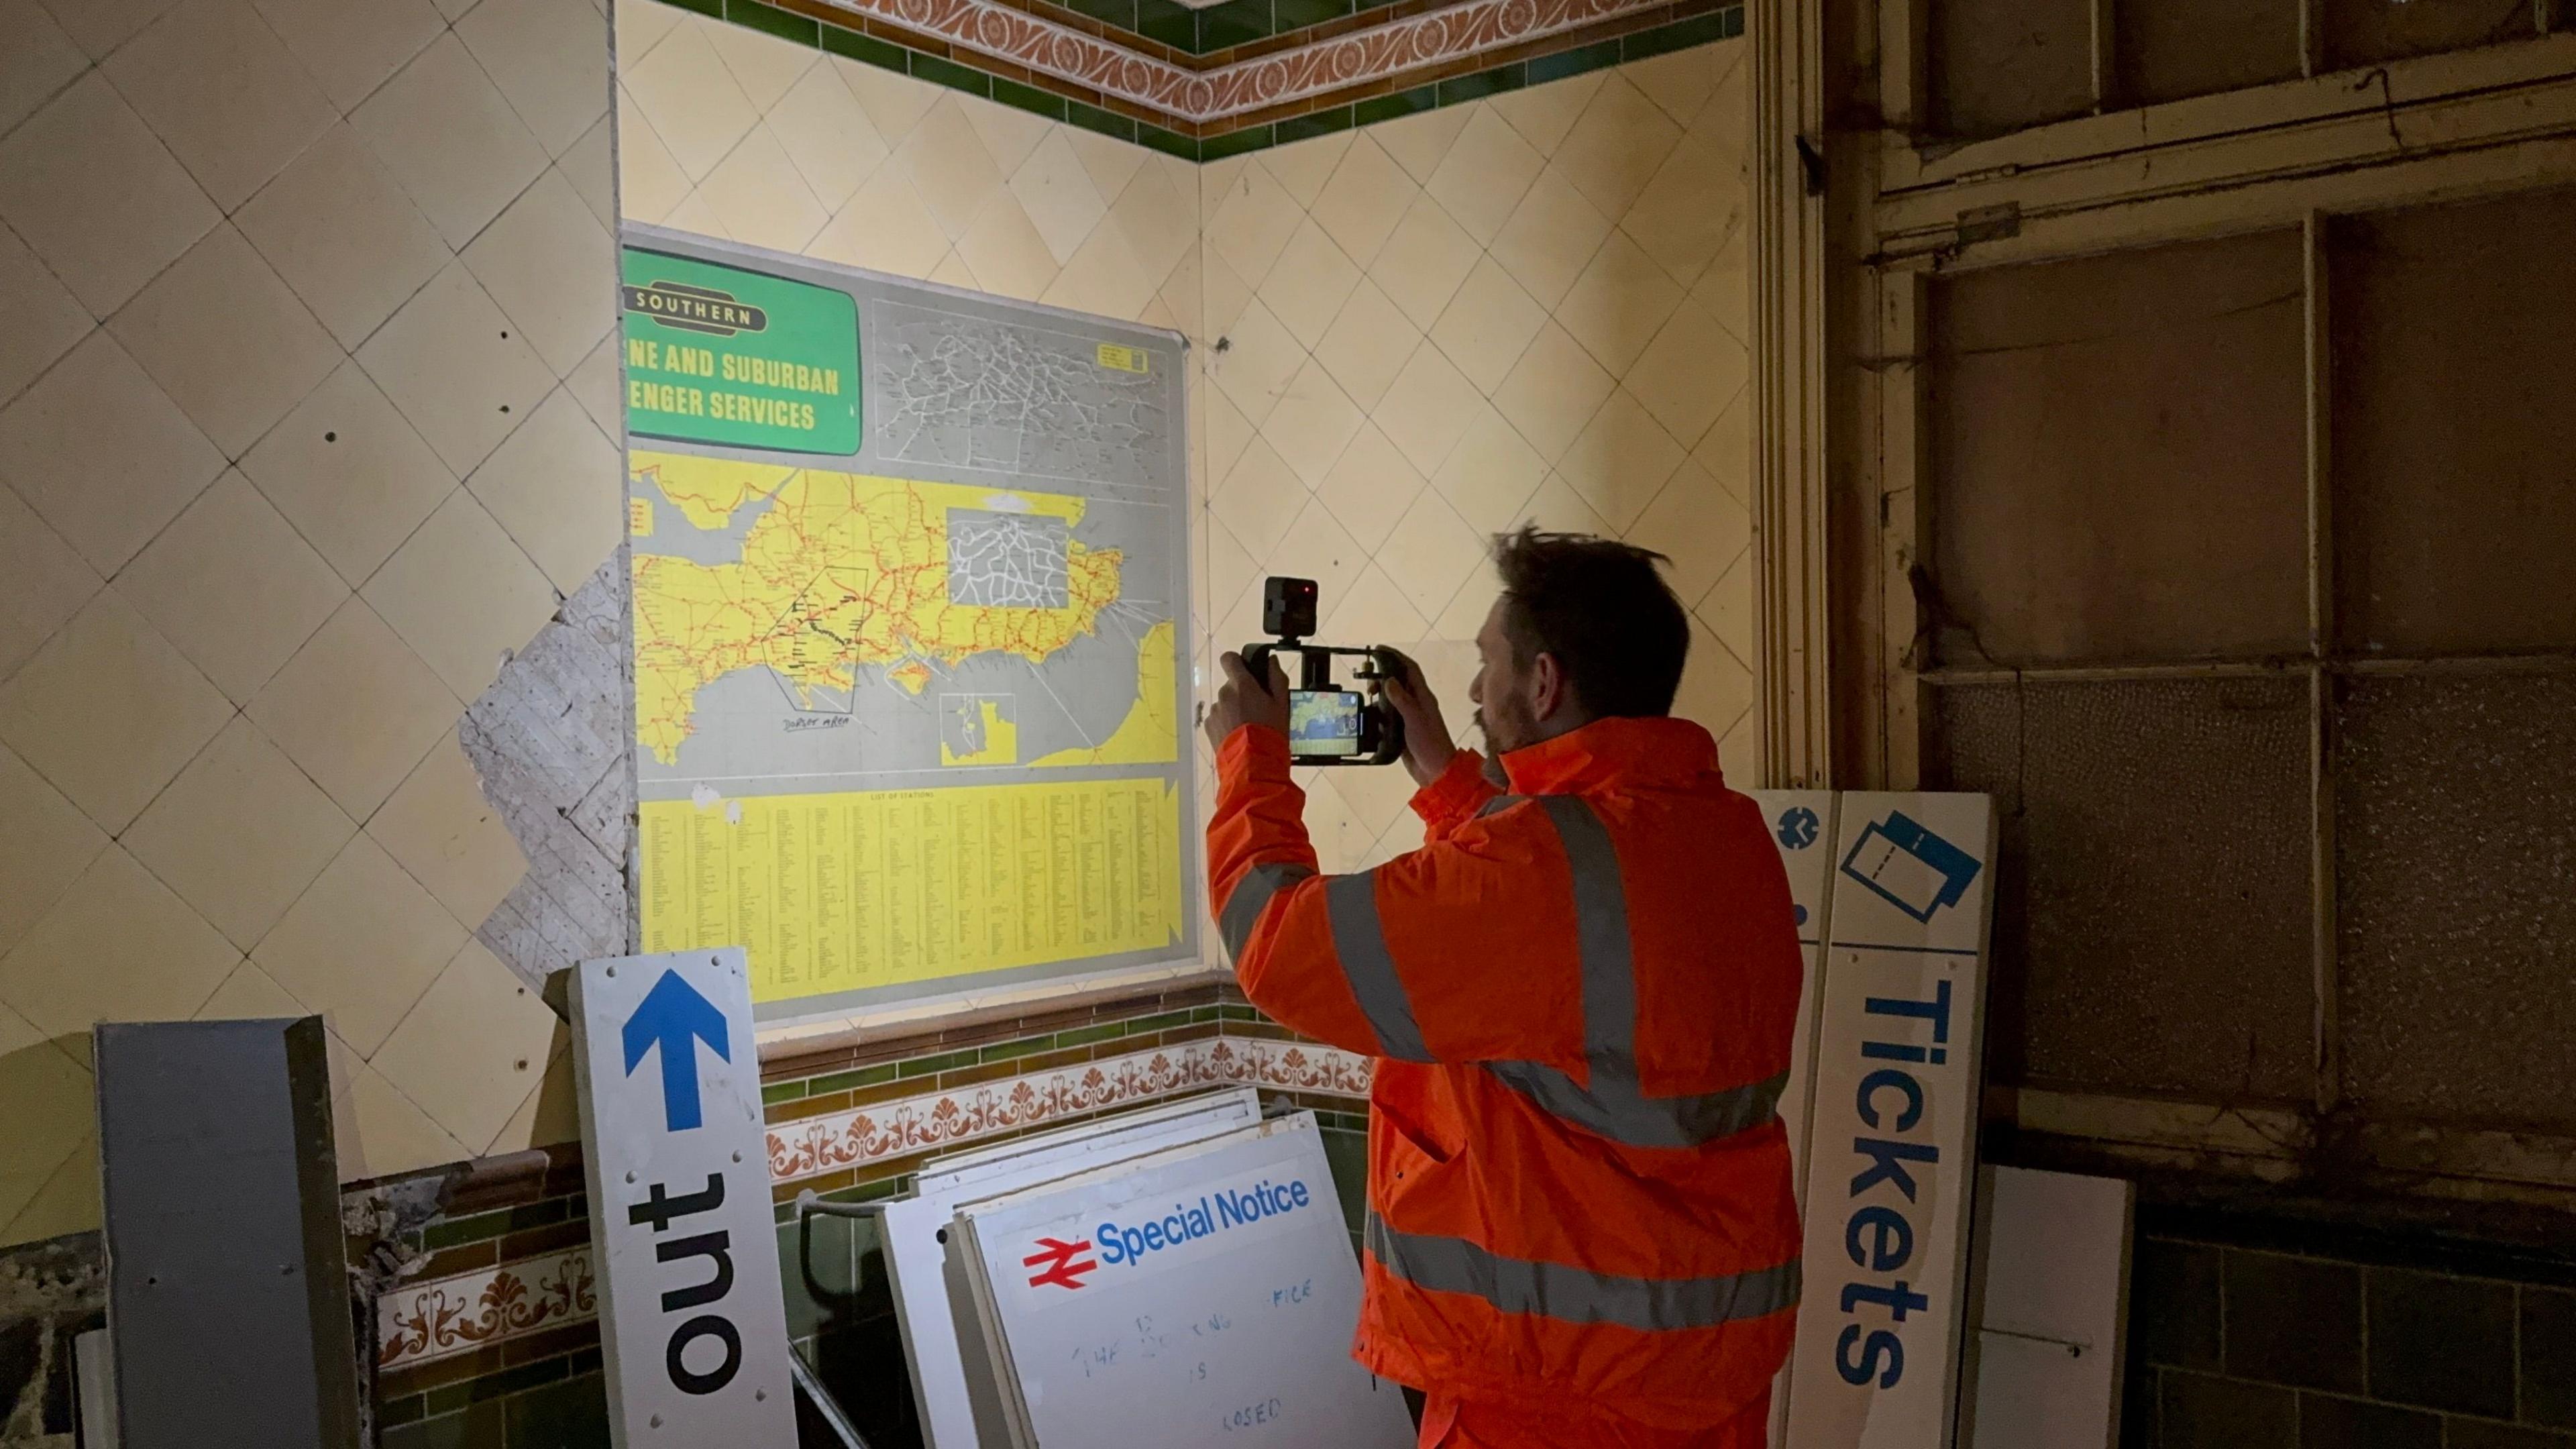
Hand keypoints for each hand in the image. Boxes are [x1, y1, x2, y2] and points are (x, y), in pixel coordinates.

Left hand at [1204, 650, 1288, 753]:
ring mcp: (1214, 710)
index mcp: (1241, 684)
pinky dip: (1225, 724)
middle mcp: (1224, 694)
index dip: (1236, 663)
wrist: (1253, 763)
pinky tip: (1237, 736)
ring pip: (1224, 704)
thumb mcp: (1282, 704)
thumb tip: (1271, 661)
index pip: (1229, 659)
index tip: (1245, 673)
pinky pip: (1217, 718)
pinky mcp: (1208, 726)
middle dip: (1241, 695)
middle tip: (1256, 712)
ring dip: (1233, 711)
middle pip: (1231, 686)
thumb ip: (1276, 678)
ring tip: (1246, 728)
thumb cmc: (1271, 731)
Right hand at [1375, 648, 1457, 787]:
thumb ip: (1402, 699)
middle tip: (1367, 677)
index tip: (1379, 649)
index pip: (1410, 669)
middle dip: (1382, 675)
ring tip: (1367, 695)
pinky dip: (1377, 714)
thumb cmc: (1430, 744)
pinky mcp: (1401, 731)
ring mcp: (1408, 718)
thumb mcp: (1415, 719)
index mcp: (1423, 697)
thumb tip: (1388, 680)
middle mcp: (1416, 704)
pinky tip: (1370, 716)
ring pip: (1391, 699)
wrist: (1436, 772)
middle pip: (1398, 681)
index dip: (1395, 656)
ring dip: (1379, 694)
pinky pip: (1387, 717)